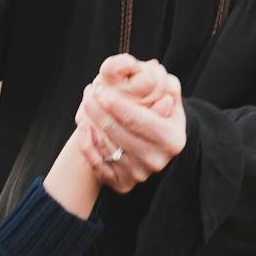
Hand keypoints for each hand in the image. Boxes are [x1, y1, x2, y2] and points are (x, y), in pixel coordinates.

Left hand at [78, 60, 185, 189]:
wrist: (151, 144)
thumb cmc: (159, 112)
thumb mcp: (169, 95)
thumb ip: (164, 82)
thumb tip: (154, 72)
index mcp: (172, 140)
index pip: (139, 120)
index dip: (117, 104)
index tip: (101, 90)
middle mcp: (157, 160)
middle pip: (118, 133)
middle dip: (98, 111)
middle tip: (89, 93)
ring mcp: (139, 175)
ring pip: (106, 148)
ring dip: (90, 123)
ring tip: (86, 103)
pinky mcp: (122, 184)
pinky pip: (97, 165)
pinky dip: (86, 145)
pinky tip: (82, 127)